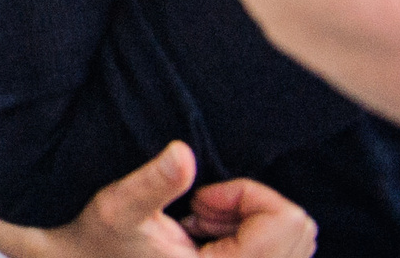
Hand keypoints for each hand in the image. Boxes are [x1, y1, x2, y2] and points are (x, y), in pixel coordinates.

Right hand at [26, 143, 315, 257]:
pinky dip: (251, 234)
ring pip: (294, 240)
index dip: (247, 195)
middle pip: (300, 230)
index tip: (199, 199)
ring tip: (202, 223)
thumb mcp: (119, 207)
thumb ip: (154, 182)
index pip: (287, 222)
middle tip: (202, 210)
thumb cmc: (99, 241)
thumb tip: (183, 153)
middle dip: (253, 207)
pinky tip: (207, 235)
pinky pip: (281, 252)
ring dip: (251, 220)